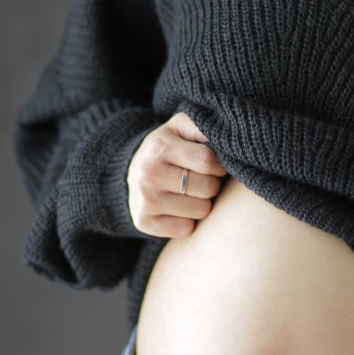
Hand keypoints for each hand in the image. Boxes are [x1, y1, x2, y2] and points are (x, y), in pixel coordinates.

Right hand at [127, 111, 227, 237]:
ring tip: (189, 192)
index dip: (219, 164)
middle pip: (207, 187)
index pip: (208, 161)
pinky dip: (188, 220)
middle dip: (212, 183)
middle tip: (201, 179)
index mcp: (159, 147)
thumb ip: (200, 125)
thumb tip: (222, 135)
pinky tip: (178, 208)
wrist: (131, 173)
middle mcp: (148, 174)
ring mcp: (145, 200)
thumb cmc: (166, 148)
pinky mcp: (144, 222)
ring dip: (202, 202)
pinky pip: (187, 229)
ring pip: (201, 210)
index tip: (215, 164)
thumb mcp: (179, 128)